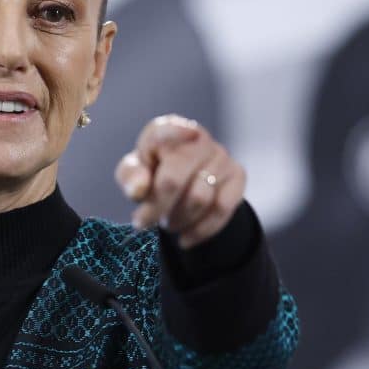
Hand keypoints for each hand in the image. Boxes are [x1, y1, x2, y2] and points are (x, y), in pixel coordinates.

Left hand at [114, 114, 246, 248]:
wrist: (184, 178)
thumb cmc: (152, 171)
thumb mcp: (133, 172)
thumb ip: (131, 176)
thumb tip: (138, 189)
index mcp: (167, 129)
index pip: (167, 133)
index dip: (175, 135)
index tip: (184, 136)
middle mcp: (198, 138)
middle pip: (174, 180)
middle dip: (157, 208)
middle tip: (144, 222)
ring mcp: (221, 155)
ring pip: (199, 199)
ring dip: (178, 220)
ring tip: (167, 223)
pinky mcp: (238, 174)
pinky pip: (222, 209)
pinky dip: (201, 230)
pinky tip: (185, 239)